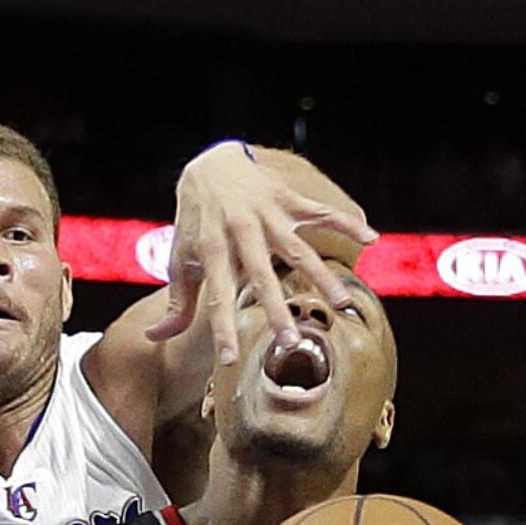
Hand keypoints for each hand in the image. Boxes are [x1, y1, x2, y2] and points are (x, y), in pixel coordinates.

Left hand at [146, 142, 377, 363]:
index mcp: (212, 250)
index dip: (222, 328)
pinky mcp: (288, 198)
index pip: (217, 296)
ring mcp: (267, 214)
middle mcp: (241, 232)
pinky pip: (320, 211)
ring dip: (322, 275)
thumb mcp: (180, 260)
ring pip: (298, 248)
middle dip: (275, 309)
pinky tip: (371, 239)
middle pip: (262, 276)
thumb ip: (176, 303)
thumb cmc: (196, 223)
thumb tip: (154, 338)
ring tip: (342, 303)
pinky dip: (345, 222)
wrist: (210, 165)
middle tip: (291, 342)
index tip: (229, 359)